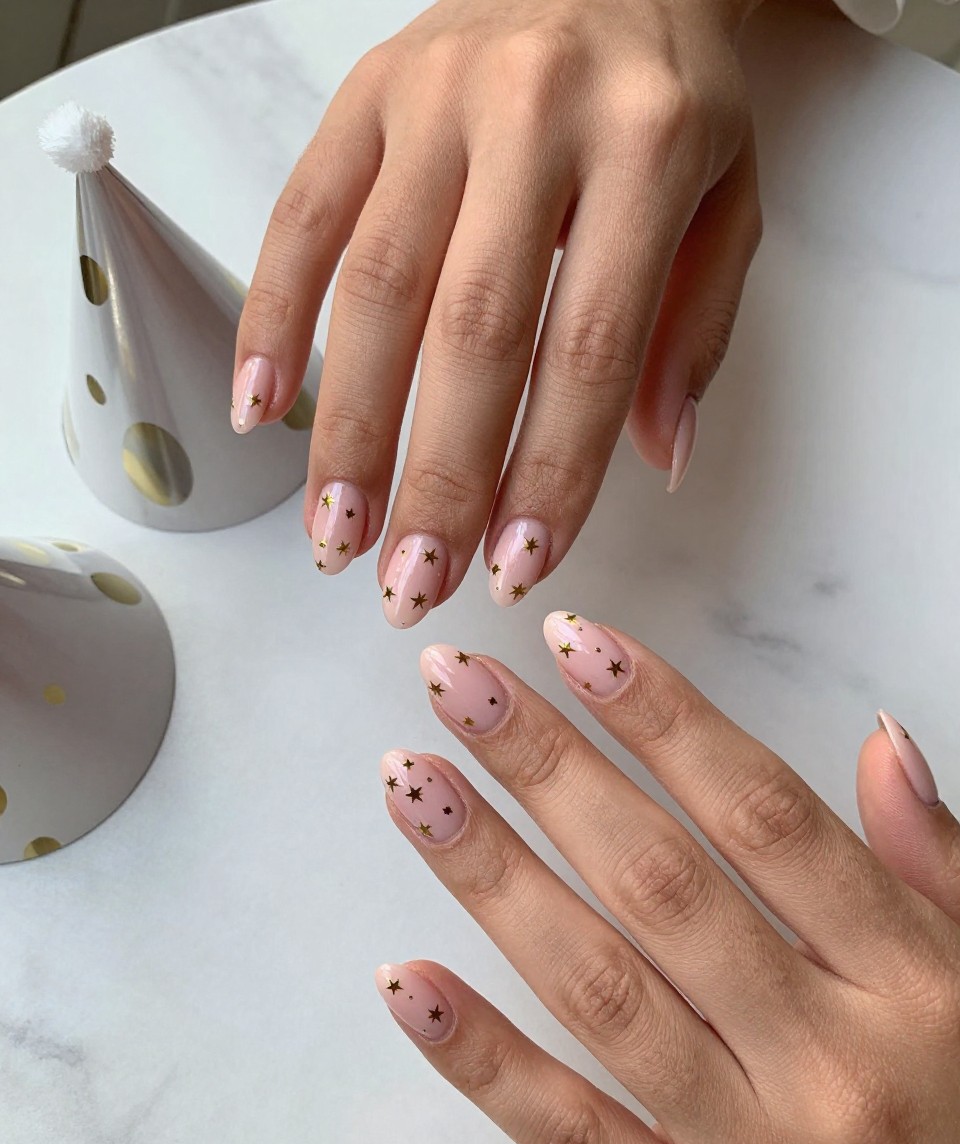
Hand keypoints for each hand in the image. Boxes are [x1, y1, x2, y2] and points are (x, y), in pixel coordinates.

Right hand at [235, 0, 762, 625]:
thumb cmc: (674, 95)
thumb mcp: (730, 201)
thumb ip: (696, 332)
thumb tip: (655, 463)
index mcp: (646, 147)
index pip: (589, 348)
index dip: (548, 473)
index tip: (515, 567)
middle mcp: (533, 114)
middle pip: (470, 331)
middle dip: (436, 477)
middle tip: (410, 583)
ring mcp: (435, 97)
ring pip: (374, 287)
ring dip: (347, 430)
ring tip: (335, 538)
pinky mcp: (364, 94)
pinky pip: (301, 215)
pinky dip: (271, 319)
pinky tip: (261, 412)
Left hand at [375, 616, 959, 1143]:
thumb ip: (935, 871)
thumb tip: (880, 742)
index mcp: (915, 985)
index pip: (764, 816)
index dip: (665, 717)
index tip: (578, 642)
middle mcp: (832, 1062)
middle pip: (660, 882)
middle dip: (549, 767)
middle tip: (458, 679)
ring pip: (601, 990)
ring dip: (493, 875)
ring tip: (415, 781)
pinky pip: (574, 1140)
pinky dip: (481, 1058)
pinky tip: (403, 978)